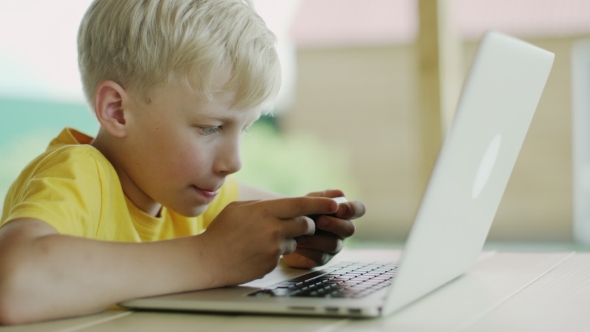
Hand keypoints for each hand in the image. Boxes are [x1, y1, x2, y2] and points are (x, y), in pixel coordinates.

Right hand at [201, 197, 338, 285]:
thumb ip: (263, 205)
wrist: (209, 260)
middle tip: (299, 224)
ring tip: (265, 240)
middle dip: (307, 224)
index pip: (301, 204)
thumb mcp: (240, 208)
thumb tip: (280, 204)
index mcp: (265, 210)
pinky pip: (283, 255)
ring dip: (288, 240)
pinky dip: (275, 253)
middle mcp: (273, 228)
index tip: (335, 203)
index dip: (321, 203)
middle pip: (307, 223)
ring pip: (296, 241)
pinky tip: (257, 252)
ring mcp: (274, 247)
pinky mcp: (272, 263)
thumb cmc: (221, 232)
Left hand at [282, 189, 365, 268]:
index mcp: (342, 213)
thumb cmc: (301, 212)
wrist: (283, 228)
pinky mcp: (322, 259)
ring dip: (318, 238)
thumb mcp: (310, 201)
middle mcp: (342, 230)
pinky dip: (308, 249)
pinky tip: (297, 244)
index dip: (352, 209)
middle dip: (335, 224)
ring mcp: (334, 246)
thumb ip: (324, 197)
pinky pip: (320, 256)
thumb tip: (340, 194)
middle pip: (349, 229)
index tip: (339, 209)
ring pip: (334, 244)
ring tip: (302, 234)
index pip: (358, 209)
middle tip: (319, 221)